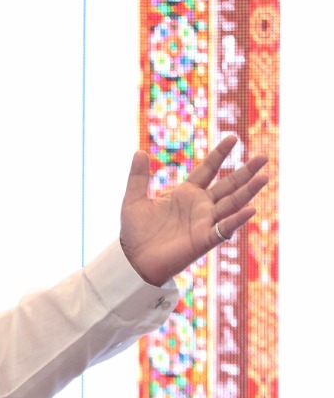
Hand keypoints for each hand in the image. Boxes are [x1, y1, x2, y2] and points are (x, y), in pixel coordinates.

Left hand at [120, 134, 268, 285]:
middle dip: (246, 171)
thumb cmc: (135, 232)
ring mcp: (204, 222)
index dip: (220, 154)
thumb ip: (138, 177)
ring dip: (248, 192)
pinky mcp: (204, 240)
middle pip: (228, 185)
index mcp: (186, 193)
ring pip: (232, 204)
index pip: (208, 169)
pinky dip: (237, 220)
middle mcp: (200, 206)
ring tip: (264, 177)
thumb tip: (139, 151)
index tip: (234, 137)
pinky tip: (250, 209)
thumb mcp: (134, 200)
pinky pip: (224, 229)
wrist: (133, 260)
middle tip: (264, 156)